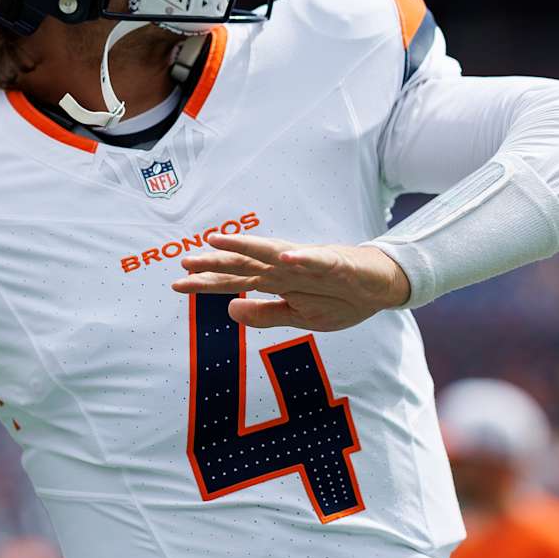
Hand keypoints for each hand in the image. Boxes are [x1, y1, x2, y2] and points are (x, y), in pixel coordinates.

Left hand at [171, 233, 410, 330]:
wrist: (381, 288)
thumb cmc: (338, 297)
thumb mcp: (298, 316)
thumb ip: (265, 313)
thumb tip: (230, 308)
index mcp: (276, 281)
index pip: (235, 281)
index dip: (207, 283)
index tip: (177, 284)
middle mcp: (286, 268)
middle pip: (245, 265)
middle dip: (216, 263)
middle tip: (185, 261)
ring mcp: (309, 264)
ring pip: (272, 254)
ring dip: (246, 247)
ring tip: (220, 242)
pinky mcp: (335, 263)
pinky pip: (316, 260)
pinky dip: (301, 258)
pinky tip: (285, 257)